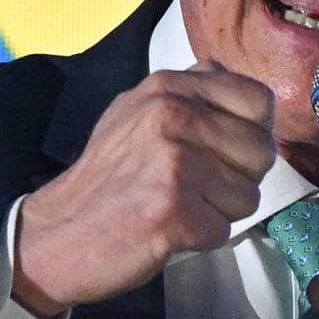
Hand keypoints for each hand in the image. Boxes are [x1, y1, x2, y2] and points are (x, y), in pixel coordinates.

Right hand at [14, 63, 274, 316]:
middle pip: (262, 152)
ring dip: (219, 212)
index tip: (223, 153)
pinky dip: (200, 238)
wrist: (56, 234)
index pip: (260, 101)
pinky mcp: (171, 209)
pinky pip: (223, 229)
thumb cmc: (108, 178)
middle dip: (238, 179)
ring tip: (177, 206)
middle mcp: (171, 114)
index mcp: (168, 86)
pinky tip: (167, 229)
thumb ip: (190, 92)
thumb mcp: (139, 112)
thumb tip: (234, 80)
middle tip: (195, 188)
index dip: (253, 134)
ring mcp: (172, 161)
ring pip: (248, 196)